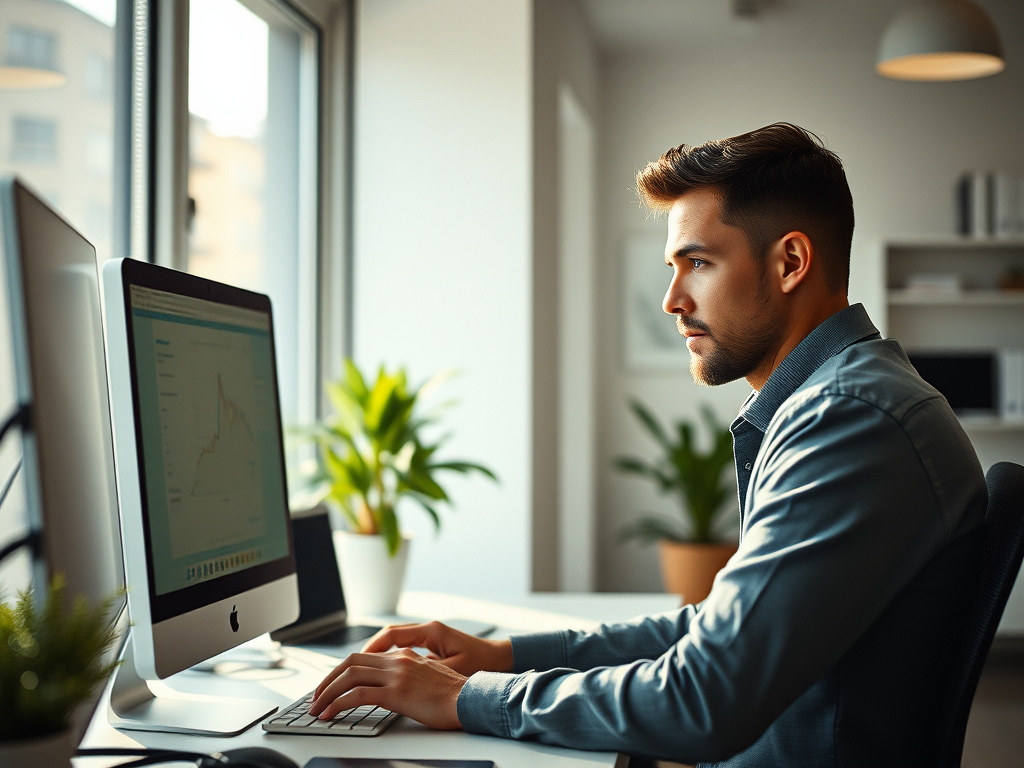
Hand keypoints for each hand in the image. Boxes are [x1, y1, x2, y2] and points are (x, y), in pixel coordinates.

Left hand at [309, 648, 465, 729]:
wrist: (471, 699)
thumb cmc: (455, 695)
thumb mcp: (430, 678)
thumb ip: (410, 676)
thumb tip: (395, 689)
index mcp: (405, 656)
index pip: (364, 656)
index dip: (343, 670)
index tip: (332, 684)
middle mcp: (398, 660)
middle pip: (350, 662)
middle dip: (328, 679)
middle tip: (316, 696)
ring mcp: (396, 675)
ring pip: (349, 676)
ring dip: (327, 692)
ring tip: (316, 708)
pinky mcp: (396, 693)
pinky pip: (357, 695)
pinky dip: (337, 703)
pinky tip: (330, 714)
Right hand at [357, 620, 512, 675]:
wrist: (498, 660)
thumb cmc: (480, 663)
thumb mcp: (452, 669)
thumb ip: (426, 671)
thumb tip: (401, 678)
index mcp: (431, 632)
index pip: (392, 634)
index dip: (372, 648)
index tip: (358, 661)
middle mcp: (427, 630)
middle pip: (387, 635)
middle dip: (367, 651)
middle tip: (349, 668)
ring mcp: (429, 637)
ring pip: (393, 641)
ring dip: (376, 654)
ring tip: (359, 671)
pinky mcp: (431, 646)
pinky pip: (402, 647)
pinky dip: (388, 656)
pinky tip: (380, 671)